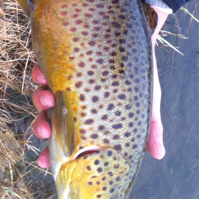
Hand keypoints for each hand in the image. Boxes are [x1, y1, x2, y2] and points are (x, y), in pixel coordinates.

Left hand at [31, 7, 167, 167]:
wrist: (136, 37)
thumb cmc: (139, 73)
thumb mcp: (146, 103)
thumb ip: (150, 129)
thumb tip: (160, 155)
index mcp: (89, 116)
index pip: (67, 139)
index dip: (52, 151)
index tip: (44, 161)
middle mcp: (74, 100)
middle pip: (49, 119)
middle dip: (42, 126)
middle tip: (45, 129)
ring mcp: (65, 80)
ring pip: (42, 95)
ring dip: (39, 100)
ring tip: (47, 98)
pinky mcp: (60, 60)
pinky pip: (42, 70)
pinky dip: (38, 74)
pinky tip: (42, 75)